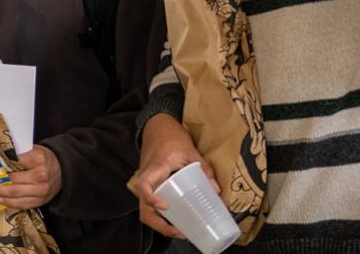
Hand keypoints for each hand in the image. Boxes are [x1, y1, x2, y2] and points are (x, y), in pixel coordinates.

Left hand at [0, 145, 61, 208]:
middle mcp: (41, 177)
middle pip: (14, 182)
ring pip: (16, 195)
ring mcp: (41, 191)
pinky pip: (23, 204)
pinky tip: (1, 200)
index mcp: (39, 160)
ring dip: (0, 194)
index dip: (4, 165)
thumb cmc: (45, 159)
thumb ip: (21, 153)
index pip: (16, 163)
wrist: (63, 171)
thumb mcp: (35, 150)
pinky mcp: (41, 201)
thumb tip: (2, 156)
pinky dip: (10, 203)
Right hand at [131, 113, 218, 238]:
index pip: (143, 185)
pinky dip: (160, 216)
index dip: (151, 198)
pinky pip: (150, 205)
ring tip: (179, 230)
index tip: (165, 207)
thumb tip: (216, 191)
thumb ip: (204, 170)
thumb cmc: (172, 137)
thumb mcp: (190, 151)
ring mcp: (147, 183)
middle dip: (159, 224)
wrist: (157, 128)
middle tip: (179, 231)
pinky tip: (175, 220)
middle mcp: (147, 178)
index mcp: (155, 168)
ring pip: (145, 210)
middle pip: (143, 207)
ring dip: (160, 224)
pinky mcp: (150, 186)